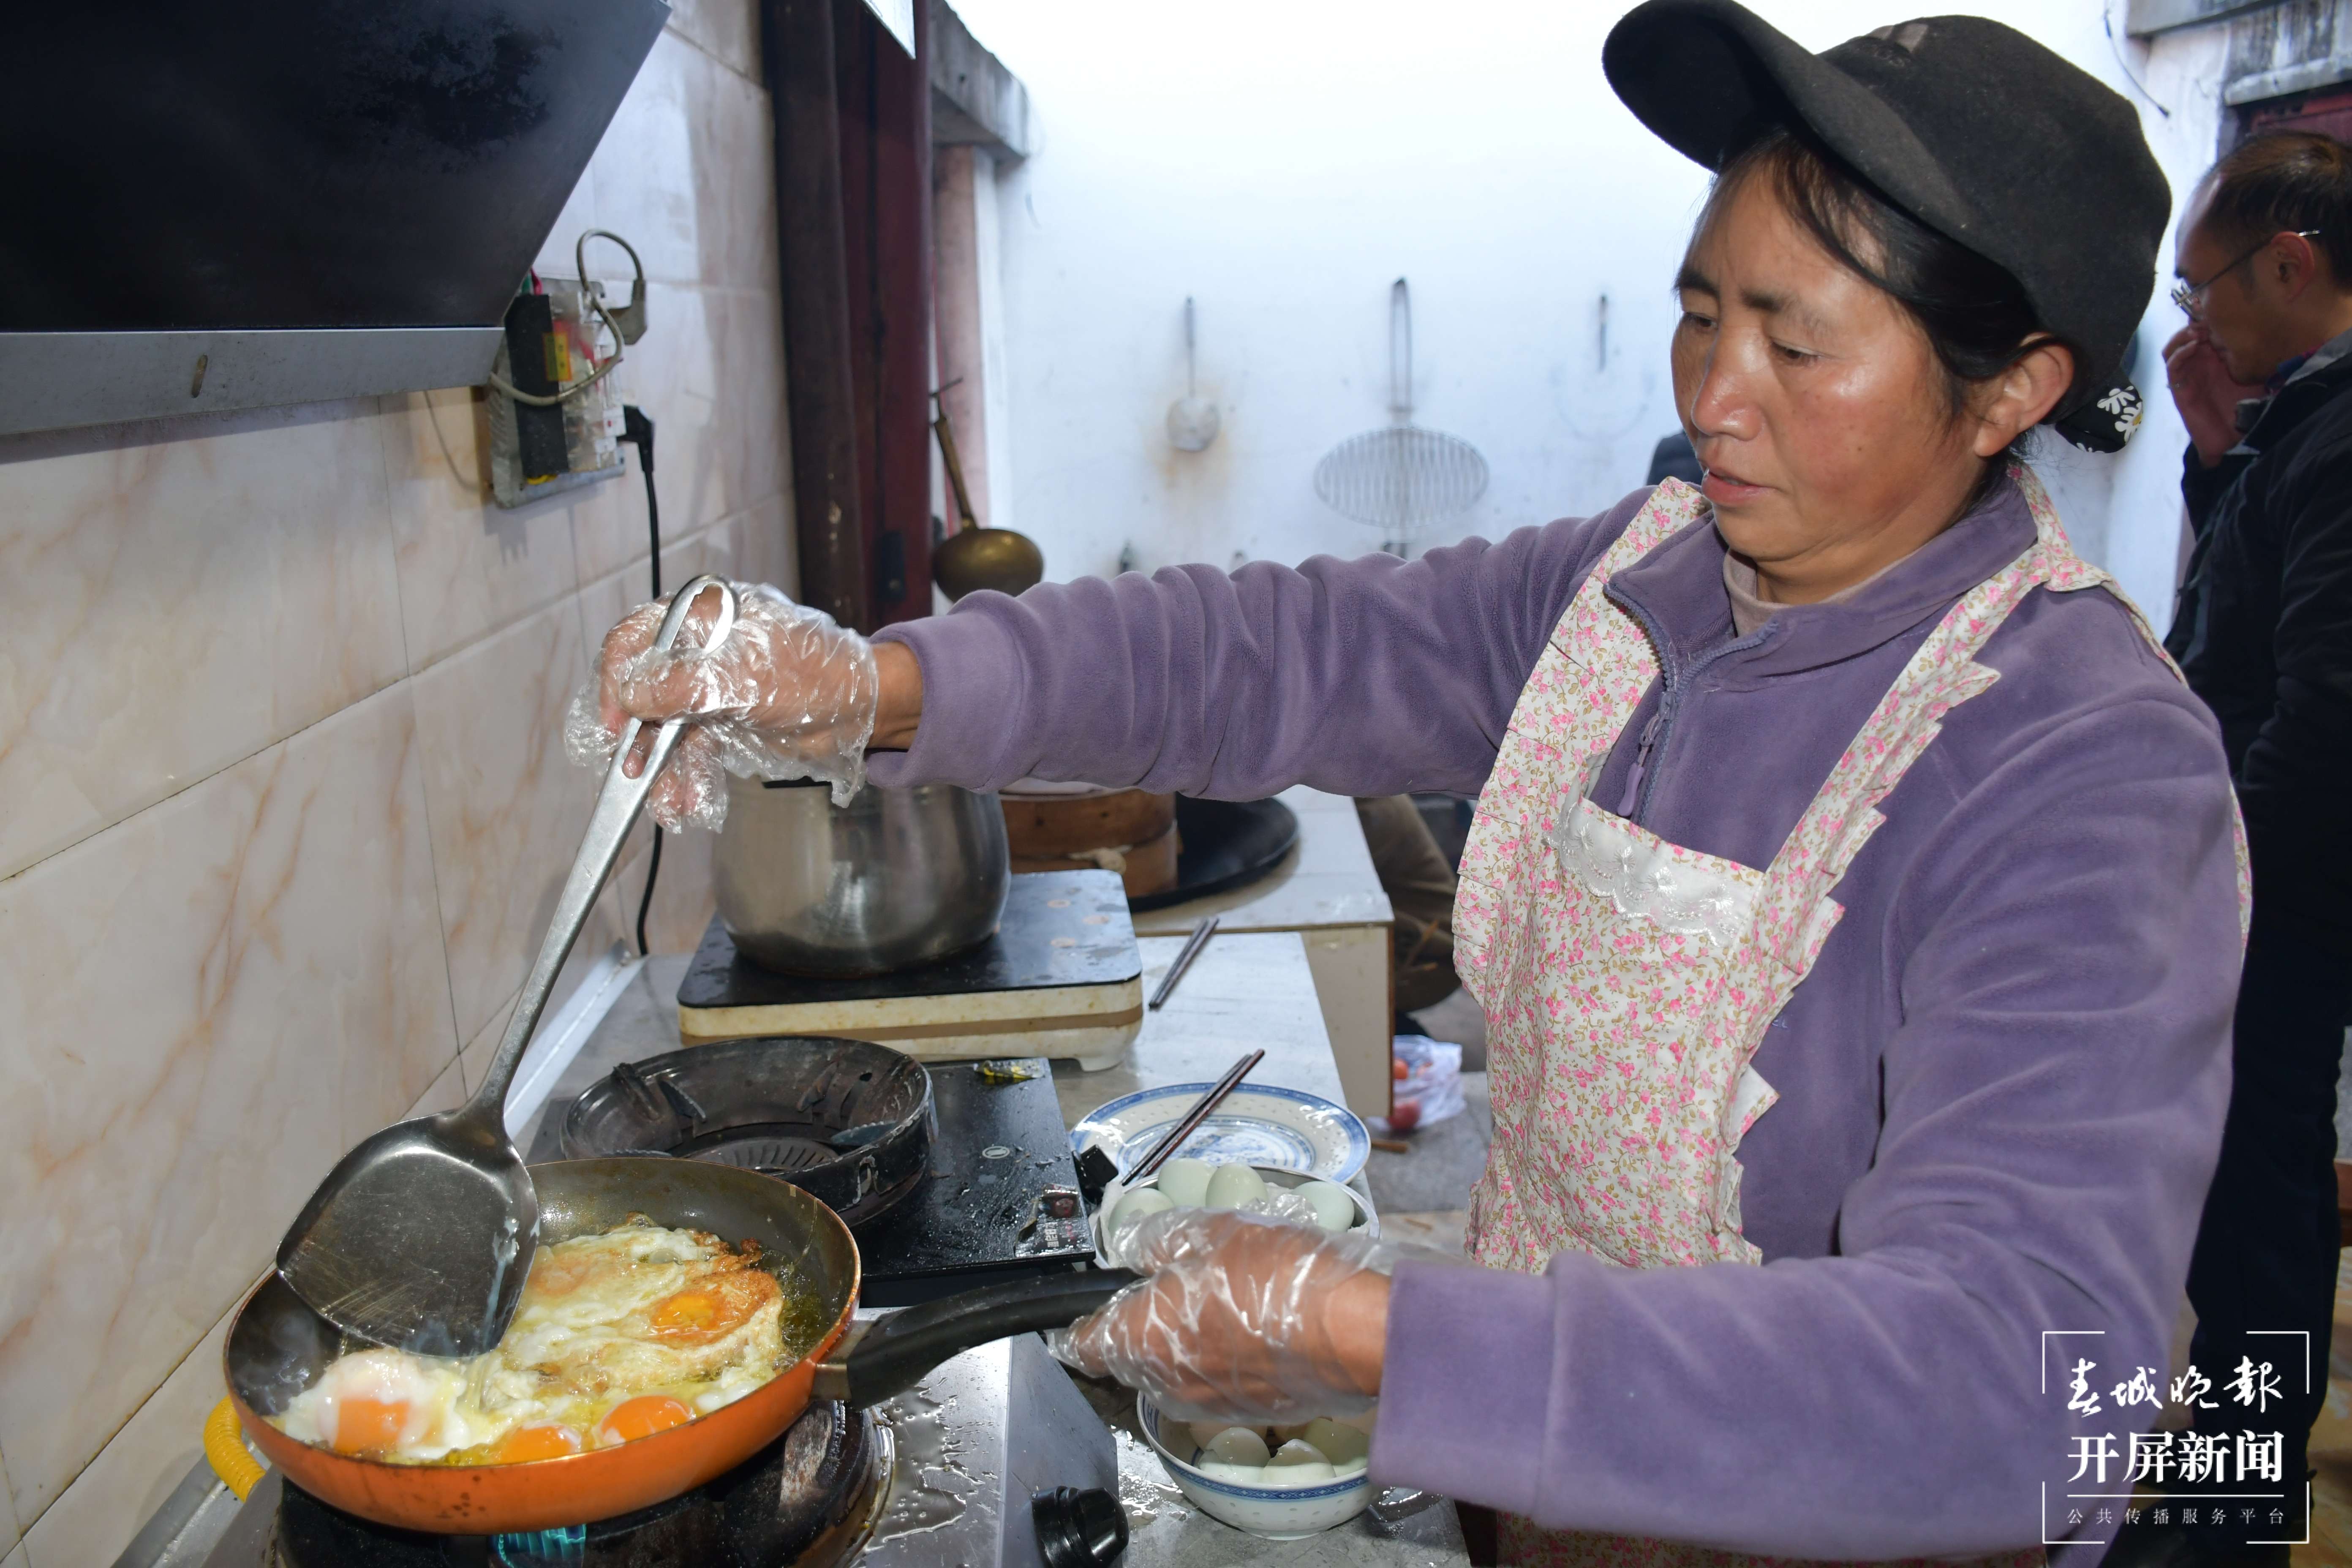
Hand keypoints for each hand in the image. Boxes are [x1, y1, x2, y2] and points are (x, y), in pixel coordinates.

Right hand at [564, 582, 882, 831]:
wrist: (864, 707)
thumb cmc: (816, 677)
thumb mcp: (744, 683)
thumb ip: (683, 688)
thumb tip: (629, 694)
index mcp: (703, 616)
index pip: (635, 639)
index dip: (617, 680)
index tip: (616, 723)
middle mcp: (699, 646)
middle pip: (646, 689)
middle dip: (640, 738)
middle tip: (633, 775)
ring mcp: (710, 682)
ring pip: (667, 726)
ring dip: (664, 768)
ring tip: (671, 805)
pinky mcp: (724, 714)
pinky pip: (692, 746)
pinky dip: (688, 774)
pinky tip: (686, 803)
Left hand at [1050, 1209, 1394, 1423]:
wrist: (1352, 1334)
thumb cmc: (1279, 1281)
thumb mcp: (1209, 1233)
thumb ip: (1159, 1241)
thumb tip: (1137, 1249)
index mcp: (1140, 1338)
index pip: (1081, 1343)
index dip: (1079, 1320)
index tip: (1089, 1304)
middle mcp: (1163, 1382)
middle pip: (1130, 1355)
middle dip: (1145, 1323)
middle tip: (1179, 1282)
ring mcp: (1206, 1403)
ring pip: (1174, 1370)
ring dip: (1188, 1340)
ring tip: (1227, 1296)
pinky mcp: (1247, 1412)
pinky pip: (1217, 1383)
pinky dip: (1225, 1358)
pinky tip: (1256, 1323)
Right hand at [2164, 325, 2265, 468]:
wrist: (2233, 440)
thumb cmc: (2245, 410)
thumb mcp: (2256, 376)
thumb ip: (2255, 358)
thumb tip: (2267, 333)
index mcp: (2215, 360)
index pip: (2205, 333)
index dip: (2208, 318)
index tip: (2220, 308)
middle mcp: (2199, 366)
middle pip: (2186, 336)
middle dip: (2194, 323)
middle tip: (2204, 315)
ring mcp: (2187, 377)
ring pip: (2172, 349)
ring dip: (2181, 337)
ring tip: (2195, 330)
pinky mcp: (2179, 390)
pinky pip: (2172, 368)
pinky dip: (2178, 354)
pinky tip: (2191, 346)